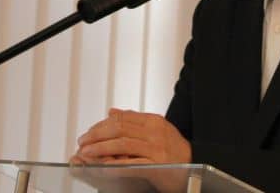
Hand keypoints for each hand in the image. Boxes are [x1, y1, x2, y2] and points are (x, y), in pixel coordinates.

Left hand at [73, 108, 191, 164]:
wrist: (197, 166)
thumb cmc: (175, 150)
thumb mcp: (157, 130)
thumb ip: (134, 120)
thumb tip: (111, 112)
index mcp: (153, 121)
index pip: (121, 118)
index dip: (101, 125)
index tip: (88, 132)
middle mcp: (155, 131)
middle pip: (118, 128)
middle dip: (96, 135)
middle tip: (82, 141)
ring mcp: (156, 147)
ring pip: (121, 143)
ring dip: (100, 148)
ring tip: (86, 153)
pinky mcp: (157, 164)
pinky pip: (131, 163)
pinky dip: (114, 164)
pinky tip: (102, 166)